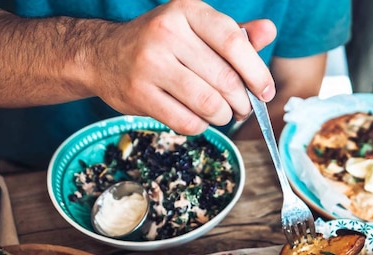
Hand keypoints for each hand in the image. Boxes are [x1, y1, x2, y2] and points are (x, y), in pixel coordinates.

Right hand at [88, 0, 276, 134]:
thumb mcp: (197, 28)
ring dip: (224, 117)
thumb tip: (269, 30)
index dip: (257, 72)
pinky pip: (187, 122)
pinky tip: (199, 118)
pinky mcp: (139, 94)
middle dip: (242, 102)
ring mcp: (150, 64)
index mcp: (186, 10)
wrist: (103, 56)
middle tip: (243, 109)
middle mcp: (166, 32)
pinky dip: (201, 126)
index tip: (266, 92)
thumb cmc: (163, 44)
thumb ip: (235, 33)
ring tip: (223, 114)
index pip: (233, 42)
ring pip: (209, 104)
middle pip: (225, 79)